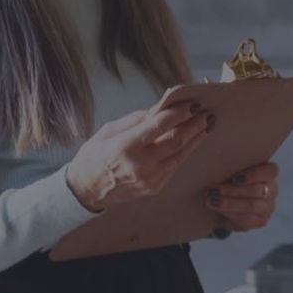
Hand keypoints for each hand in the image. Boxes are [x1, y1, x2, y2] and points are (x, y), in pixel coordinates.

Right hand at [65, 103, 213, 211]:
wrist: (86, 189)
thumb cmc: (94, 156)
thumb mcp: (108, 131)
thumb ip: (136, 121)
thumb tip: (160, 109)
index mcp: (124, 147)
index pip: (159, 126)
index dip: (178, 113)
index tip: (192, 104)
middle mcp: (140, 165)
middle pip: (176, 141)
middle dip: (194, 125)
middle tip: (207, 112)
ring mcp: (150, 179)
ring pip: (181, 154)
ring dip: (196, 138)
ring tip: (206, 124)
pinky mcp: (155, 187)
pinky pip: (175, 165)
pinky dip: (186, 151)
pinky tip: (193, 140)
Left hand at [208, 162, 278, 232]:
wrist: (229, 204)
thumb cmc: (231, 182)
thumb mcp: (232, 173)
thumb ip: (230, 169)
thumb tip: (214, 168)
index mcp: (268, 174)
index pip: (270, 171)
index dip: (254, 174)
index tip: (235, 178)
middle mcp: (272, 190)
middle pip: (257, 190)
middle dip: (232, 191)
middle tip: (213, 191)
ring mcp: (268, 207)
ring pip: (252, 205)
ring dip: (229, 203)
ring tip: (212, 201)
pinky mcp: (261, 221)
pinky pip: (247, 219)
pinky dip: (230, 214)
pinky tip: (218, 211)